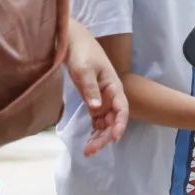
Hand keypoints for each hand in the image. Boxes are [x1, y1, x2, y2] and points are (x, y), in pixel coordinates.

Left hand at [64, 19, 128, 155]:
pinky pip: (96, 121)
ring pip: (105, 124)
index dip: (119, 124)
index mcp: (114, 87)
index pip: (121, 109)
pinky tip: (89, 144)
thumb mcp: (84, 69)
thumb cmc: (82, 53)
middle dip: (105, 137)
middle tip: (92, 150)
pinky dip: (94, 132)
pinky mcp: (92, 101)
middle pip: (113, 121)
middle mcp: (111, 96)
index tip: (114, 137)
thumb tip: (95, 107)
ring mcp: (102, 100)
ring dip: (99, 138)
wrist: (73, 42)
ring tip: (88, 152)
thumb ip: (90, 88)